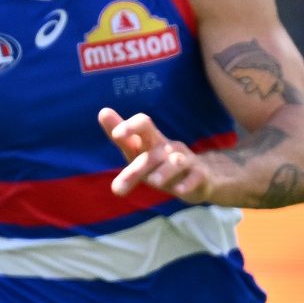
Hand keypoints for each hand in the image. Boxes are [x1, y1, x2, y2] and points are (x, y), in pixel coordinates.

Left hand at [101, 109, 221, 202]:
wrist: (200, 177)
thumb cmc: (161, 164)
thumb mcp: (140, 152)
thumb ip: (123, 137)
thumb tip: (102, 111)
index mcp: (152, 141)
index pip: (143, 124)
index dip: (131, 127)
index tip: (117, 135)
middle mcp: (169, 148)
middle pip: (152, 153)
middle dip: (137, 169)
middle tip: (117, 189)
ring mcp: (186, 161)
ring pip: (176, 162)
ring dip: (164, 172)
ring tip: (153, 182)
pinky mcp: (200, 175)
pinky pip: (195, 177)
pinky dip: (187, 183)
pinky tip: (178, 191)